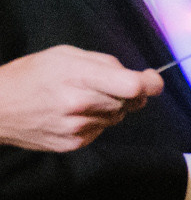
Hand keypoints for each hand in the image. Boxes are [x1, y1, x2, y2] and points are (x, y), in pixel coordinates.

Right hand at [0, 46, 161, 150]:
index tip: (151, 79)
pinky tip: (74, 113)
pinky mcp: (74, 144)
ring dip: (111, 107)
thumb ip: (104, 63)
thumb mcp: (64, 55)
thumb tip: (135, 75)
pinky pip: (102, 130)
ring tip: (82, 98)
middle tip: (105, 85)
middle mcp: (80, 105)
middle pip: (130, 102)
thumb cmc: (29, 76)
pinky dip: (96, 121)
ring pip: (118, 116)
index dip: (150, 83)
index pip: (133, 86)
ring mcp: (77, 127)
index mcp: (79, 77)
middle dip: (127, 92)